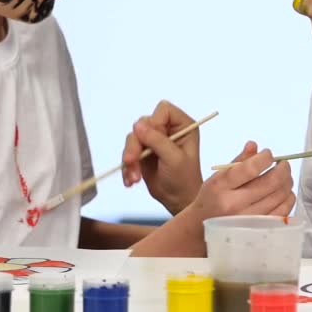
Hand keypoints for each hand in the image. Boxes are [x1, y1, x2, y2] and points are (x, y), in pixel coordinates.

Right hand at [122, 100, 201, 214]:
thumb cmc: (184, 179)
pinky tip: (130, 181)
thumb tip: (138, 125)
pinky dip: (127, 167)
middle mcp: (167, 129)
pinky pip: (128, 152)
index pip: (163, 110)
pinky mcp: (142, 152)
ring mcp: (153, 140)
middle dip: (135, 145)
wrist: (178, 201)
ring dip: (130, 159)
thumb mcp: (173, 159)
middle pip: (143, 124)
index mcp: (182, 125)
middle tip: (131, 161)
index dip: (155, 123)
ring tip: (134, 179)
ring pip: (132, 138)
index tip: (152, 141)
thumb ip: (157, 140)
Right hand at [190, 141, 295, 217]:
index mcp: (221, 187)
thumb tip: (254, 145)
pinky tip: (283, 193)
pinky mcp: (259, 229)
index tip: (268, 154)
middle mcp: (234, 204)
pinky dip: (288, 198)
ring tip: (283, 177)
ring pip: (280, 196)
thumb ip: (238, 161)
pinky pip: (284, 211)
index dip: (265, 158)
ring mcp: (248, 219)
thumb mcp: (218, 178)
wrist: (202, 227)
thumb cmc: (212, 199)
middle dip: (283, 169)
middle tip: (283, 164)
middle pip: (271, 183)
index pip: (250, 169)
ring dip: (287, 182)